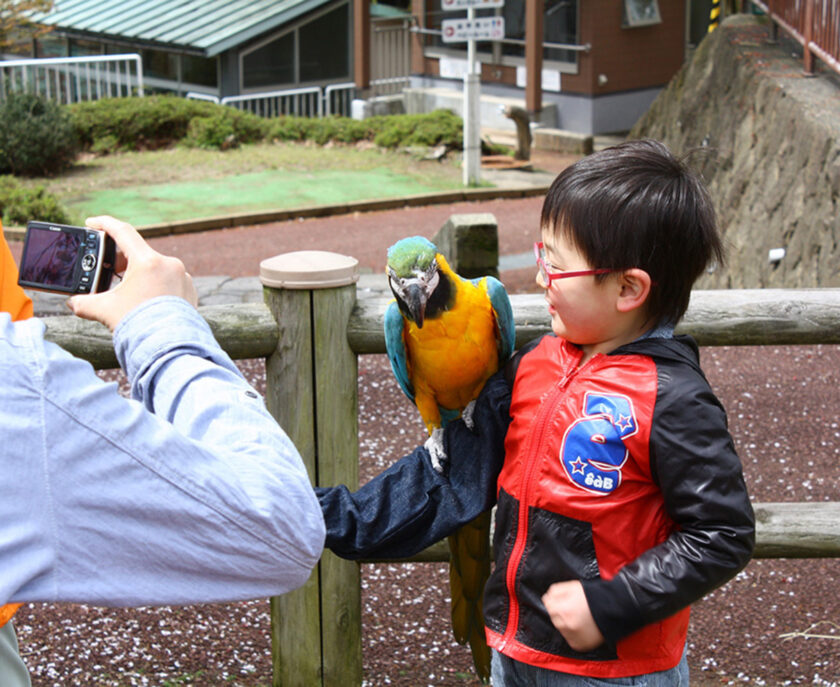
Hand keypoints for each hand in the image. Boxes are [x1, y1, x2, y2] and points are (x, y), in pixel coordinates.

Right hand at [68, 216, 196, 330]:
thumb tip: (72, 303)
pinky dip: (155, 285)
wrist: (171, 349)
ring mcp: (182, 278)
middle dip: (121, 258)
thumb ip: (84, 303)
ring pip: (155, 268)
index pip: (123, 232)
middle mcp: (169, 265)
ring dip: (139, 274)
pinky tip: (146, 299)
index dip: (104, 224)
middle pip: (140, 252)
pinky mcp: (190, 292)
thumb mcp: (105, 311)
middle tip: (108, 267)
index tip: (92, 222)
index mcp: (148, 262)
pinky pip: (169, 281)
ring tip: (126, 288)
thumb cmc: (139, 326)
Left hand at [541, 580, 604, 651]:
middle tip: (573, 608)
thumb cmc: (594, 596)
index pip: (548, 605)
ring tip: (579, 617)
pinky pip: (570, 639)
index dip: (554, 601)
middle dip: (559, 612)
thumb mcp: (573, 587)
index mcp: (563, 609)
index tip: (561, 600)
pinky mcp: (579, 645)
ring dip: (565, 623)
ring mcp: (573, 636)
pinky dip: (573, 634)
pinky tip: (582, 626)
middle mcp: (566, 625)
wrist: (614, 610)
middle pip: (553, 617)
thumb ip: (556, 590)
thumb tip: (546, 597)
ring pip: (561, 629)